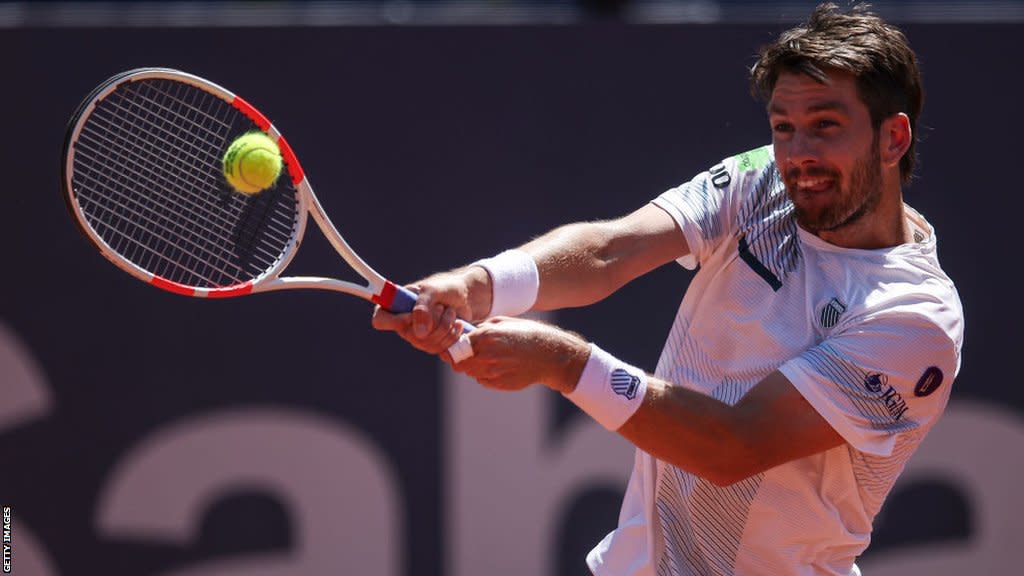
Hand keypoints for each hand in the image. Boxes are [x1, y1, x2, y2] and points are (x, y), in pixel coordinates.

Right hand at [371, 266, 489, 354]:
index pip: (380, 319)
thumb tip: (419, 334)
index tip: (411, 316)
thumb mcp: (433, 291)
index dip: (393, 321)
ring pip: (426, 343)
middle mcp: (404, 322)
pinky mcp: (433, 344)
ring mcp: (418, 336)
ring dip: (444, 326)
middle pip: (409, 335)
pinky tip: (457, 324)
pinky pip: (439, 349)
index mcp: (396, 305)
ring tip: (450, 311)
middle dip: (432, 321)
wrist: (467, 297)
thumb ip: (422, 308)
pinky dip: (451, 335)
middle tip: (442, 306)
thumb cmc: (446, 288)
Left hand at [451, 317, 589, 392]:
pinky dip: (485, 375)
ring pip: (470, 373)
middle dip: (462, 357)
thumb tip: (464, 330)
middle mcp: (486, 356)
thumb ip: (482, 327)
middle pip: (459, 362)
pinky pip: (482, 380)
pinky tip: (499, 366)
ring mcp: (492, 372)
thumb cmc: (528, 334)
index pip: (455, 345)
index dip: (453, 346)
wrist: (550, 355)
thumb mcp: (504, 322)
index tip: (455, 345)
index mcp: (486, 336)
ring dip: (473, 366)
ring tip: (488, 358)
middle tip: (469, 353)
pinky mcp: (499, 384)